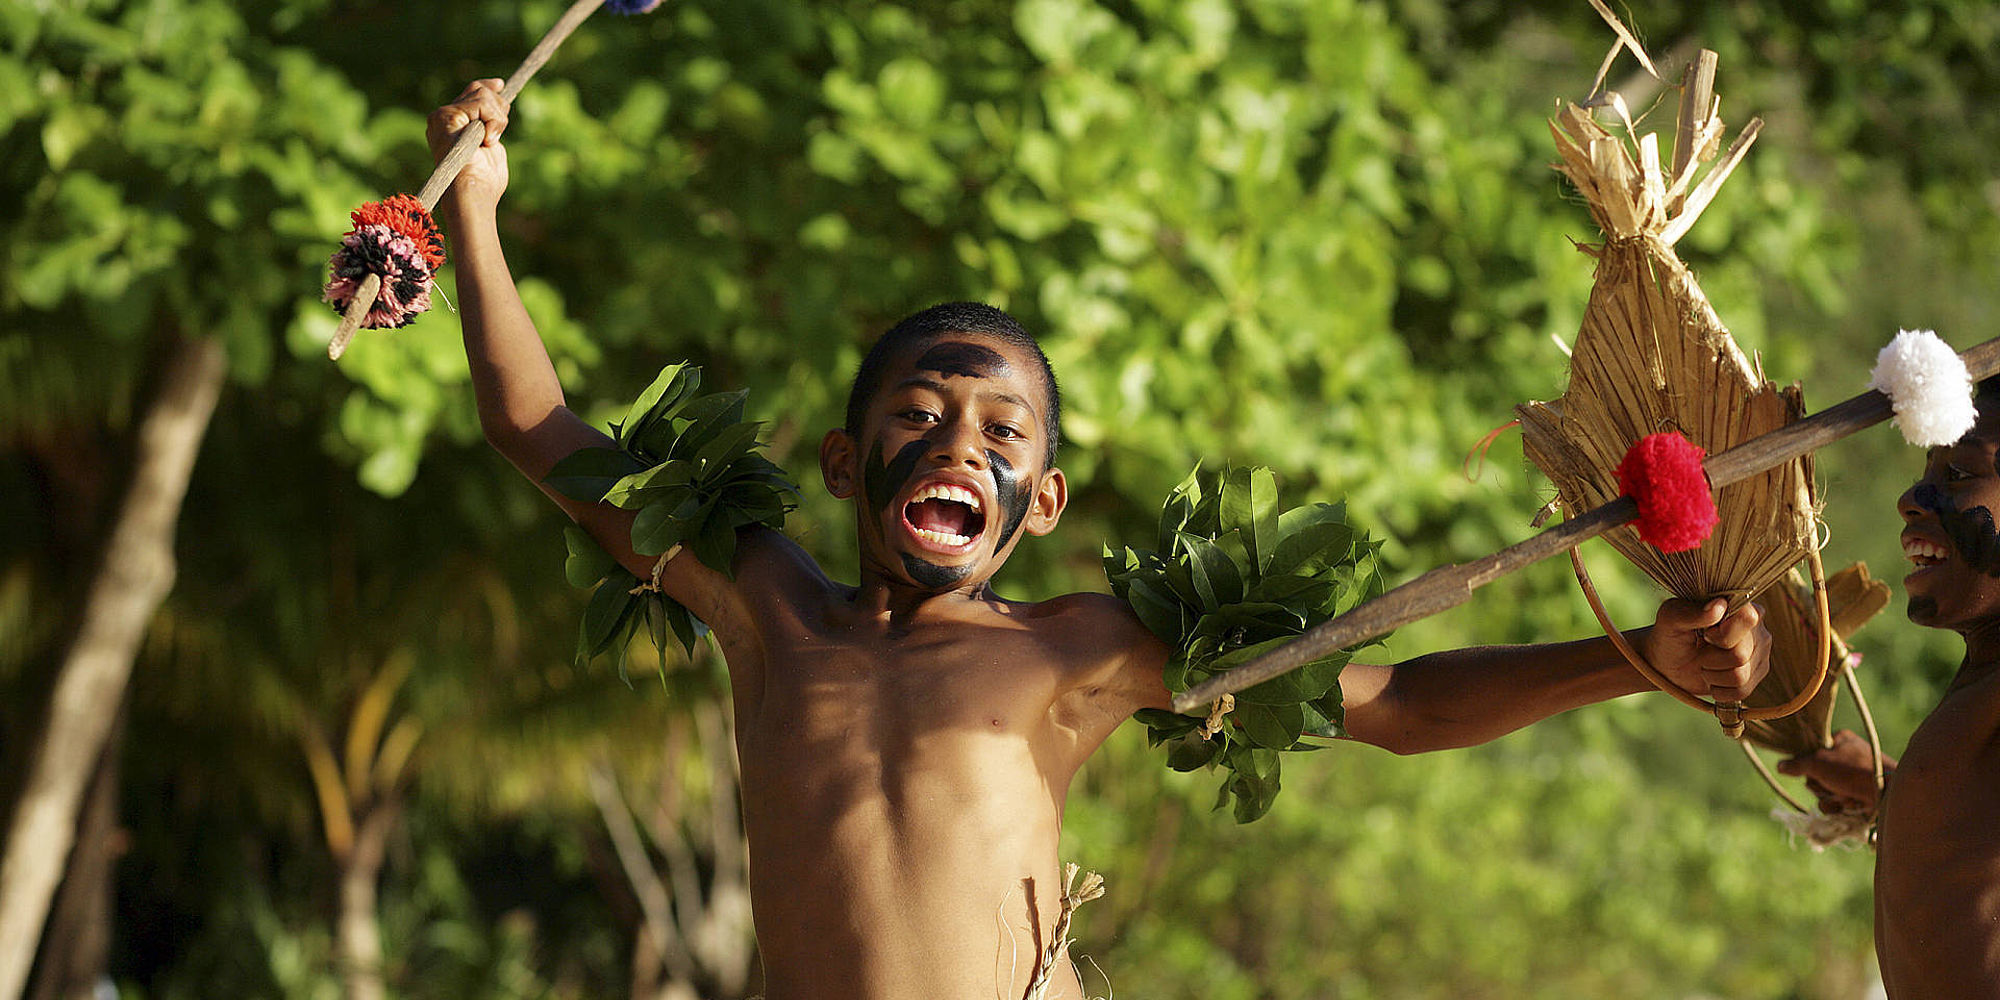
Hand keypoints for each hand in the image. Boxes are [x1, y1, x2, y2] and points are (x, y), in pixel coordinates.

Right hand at [427, 79, 509, 218]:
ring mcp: (442, 116)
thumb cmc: (484, 180)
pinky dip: (493, 123)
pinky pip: (481, 104)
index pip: (470, 92)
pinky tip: (487, 141)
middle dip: (498, 109)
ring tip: (489, 143)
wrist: (473, 193)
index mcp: (450, 124)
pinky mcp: (446, 116)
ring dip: (497, 120)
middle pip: (478, 90)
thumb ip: (489, 126)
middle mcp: (441, 118)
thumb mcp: (490, 146)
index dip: (488, 87)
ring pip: (483, 96)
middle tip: (495, 135)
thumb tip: (500, 109)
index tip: (500, 85)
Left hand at [1638, 597, 1768, 703]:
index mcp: (1741, 606)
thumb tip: (1719, 606)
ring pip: (1740, 676)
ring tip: (1704, 662)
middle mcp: (1757, 629)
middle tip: (1701, 648)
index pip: (1747, 619)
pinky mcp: (1756, 675)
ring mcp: (1759, 653)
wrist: (1668, 663)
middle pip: (1740, 654)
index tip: (1705, 633)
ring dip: (1712, 674)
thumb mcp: (1671, 619)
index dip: (1722, 633)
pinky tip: (1712, 677)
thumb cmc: (1670, 635)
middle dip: (1711, 657)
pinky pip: (1742, 691)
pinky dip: (1718, 689)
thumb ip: (1692, 612)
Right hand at [1778, 729, 1890, 814]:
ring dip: (1829, 797)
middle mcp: (1846, 757)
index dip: (1808, 763)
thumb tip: (1779, 765)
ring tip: (1843, 797)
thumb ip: (1796, 764)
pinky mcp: (1858, 795)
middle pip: (1815, 773)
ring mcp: (1852, 777)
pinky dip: (1838, 807)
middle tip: (1830, 784)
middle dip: (1820, 784)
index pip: (1812, 750)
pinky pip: (1835, 802)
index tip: (1811, 768)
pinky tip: (1848, 806)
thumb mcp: (1819, 763)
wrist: (1888, 794)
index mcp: (1840, 741)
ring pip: (1824, 790)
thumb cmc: (1853, 771)